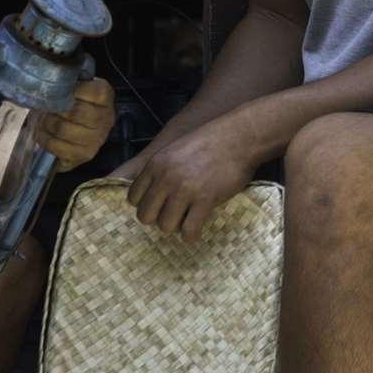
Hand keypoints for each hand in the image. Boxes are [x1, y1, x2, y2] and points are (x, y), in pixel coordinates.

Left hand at [33, 78, 115, 171]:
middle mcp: (105, 119)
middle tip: (44, 107)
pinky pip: (57, 147)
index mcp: (105, 95)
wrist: (87, 130)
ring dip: (46, 124)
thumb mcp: (79, 85)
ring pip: (62, 129)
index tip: (55, 90)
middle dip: (53, 109)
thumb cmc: (78, 102)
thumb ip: (70, 80)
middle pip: (72, 112)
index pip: (85, 90)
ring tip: (41, 120)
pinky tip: (43, 134)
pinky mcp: (84, 155)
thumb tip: (49, 73)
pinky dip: (45, 139)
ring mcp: (96, 140)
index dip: (66, 90)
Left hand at [116, 112, 260, 236]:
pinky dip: (192, 236)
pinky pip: (189, 230)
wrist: (239, 137)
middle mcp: (165, 178)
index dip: (145, 205)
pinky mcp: (205, 199)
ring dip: (176, 228)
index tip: (158, 206)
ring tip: (186, 221)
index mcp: (156, 164)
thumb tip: (155, 195)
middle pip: (145, 216)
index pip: (133, 197)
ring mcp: (184, 189)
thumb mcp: (176, 149)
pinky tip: (196, 232)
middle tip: (173, 216)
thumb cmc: (211, 142)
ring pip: (165, 226)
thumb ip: (162, 169)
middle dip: (158, 219)